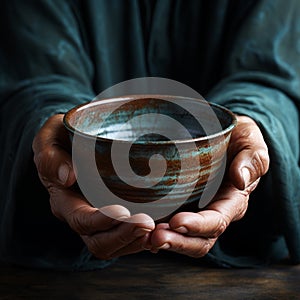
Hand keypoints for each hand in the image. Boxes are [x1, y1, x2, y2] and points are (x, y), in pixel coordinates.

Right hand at [32, 114, 154, 259]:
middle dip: (124, 236)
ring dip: (138, 241)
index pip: (81, 221)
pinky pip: (130, 235)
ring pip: (118, 244)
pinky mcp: (117, 213)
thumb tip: (67, 177)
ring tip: (160, 230)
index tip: (123, 212)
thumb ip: (50, 156)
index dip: (102, 221)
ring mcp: (101, 217)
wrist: (76, 140)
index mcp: (64, 201)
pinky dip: (146, 236)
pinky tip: (164, 227)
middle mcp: (82, 215)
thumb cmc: (63, 138)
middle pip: (101, 242)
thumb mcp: (49, 138)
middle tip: (148, 223)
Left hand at [150, 115, 269, 256]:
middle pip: (198, 240)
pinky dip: (154, 229)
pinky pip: (168, 223)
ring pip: (182, 236)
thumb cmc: (237, 138)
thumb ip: (252, 159)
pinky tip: (139, 228)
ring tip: (143, 238)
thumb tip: (241, 180)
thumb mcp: (249, 141)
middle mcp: (213, 211)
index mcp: (232, 200)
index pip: (217, 221)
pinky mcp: (179, 203)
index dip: (198, 226)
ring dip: (163, 240)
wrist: (221, 135)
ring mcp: (195, 210)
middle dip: (177, 242)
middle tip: (154, 238)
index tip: (177, 221)